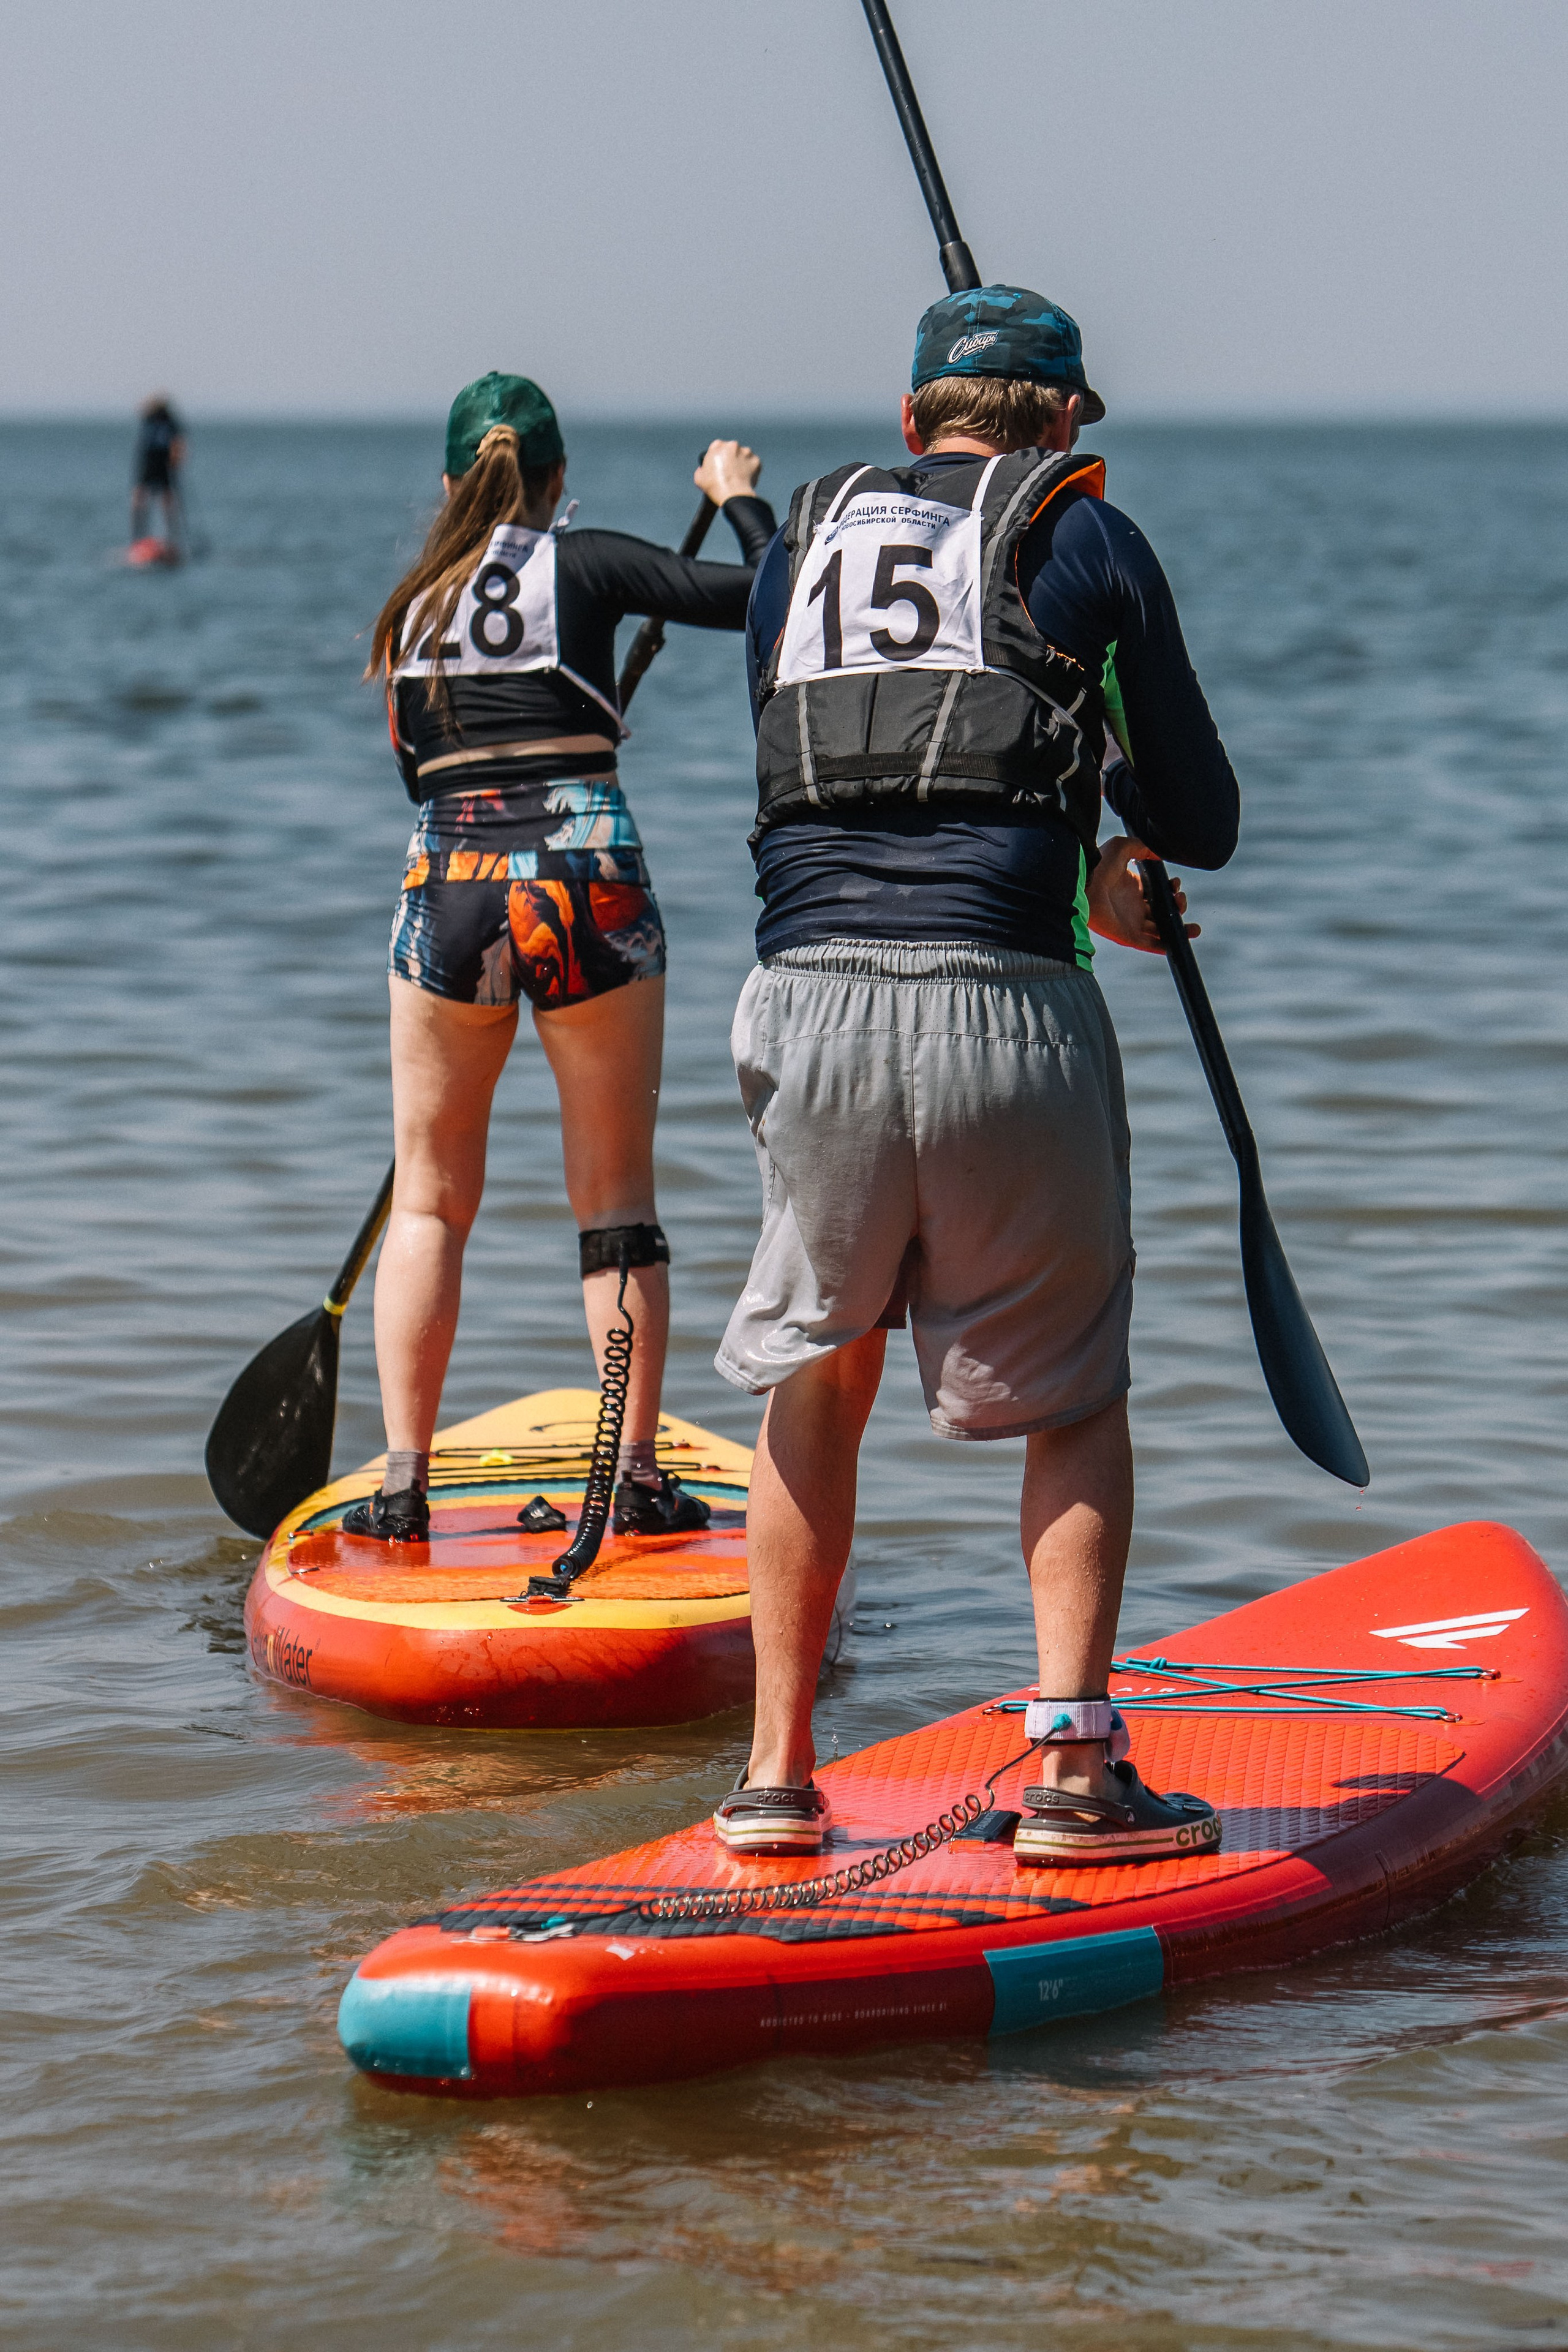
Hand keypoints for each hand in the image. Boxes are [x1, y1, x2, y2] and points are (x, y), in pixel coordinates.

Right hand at [695, 439, 761, 505]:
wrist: (733, 495)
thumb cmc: (714, 487)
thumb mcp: (699, 478)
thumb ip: (701, 469)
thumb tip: (703, 469)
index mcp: (717, 445)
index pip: (717, 448)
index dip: (718, 458)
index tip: (719, 466)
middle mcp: (732, 445)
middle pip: (731, 450)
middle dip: (731, 459)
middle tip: (729, 473)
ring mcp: (746, 452)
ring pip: (743, 456)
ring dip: (741, 463)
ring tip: (738, 477)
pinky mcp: (756, 460)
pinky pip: (753, 464)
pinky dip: (751, 470)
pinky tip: (745, 479)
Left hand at [1087, 834, 1197, 953]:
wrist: (1084, 884)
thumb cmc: (1098, 865)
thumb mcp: (1122, 847)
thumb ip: (1141, 847)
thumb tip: (1158, 854)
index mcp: (1133, 887)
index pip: (1158, 892)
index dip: (1171, 889)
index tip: (1175, 884)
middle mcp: (1133, 906)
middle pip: (1162, 912)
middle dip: (1178, 907)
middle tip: (1180, 900)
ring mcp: (1131, 922)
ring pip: (1160, 930)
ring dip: (1179, 930)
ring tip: (1195, 928)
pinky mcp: (1127, 936)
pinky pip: (1149, 944)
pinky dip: (1164, 946)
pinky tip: (1180, 942)